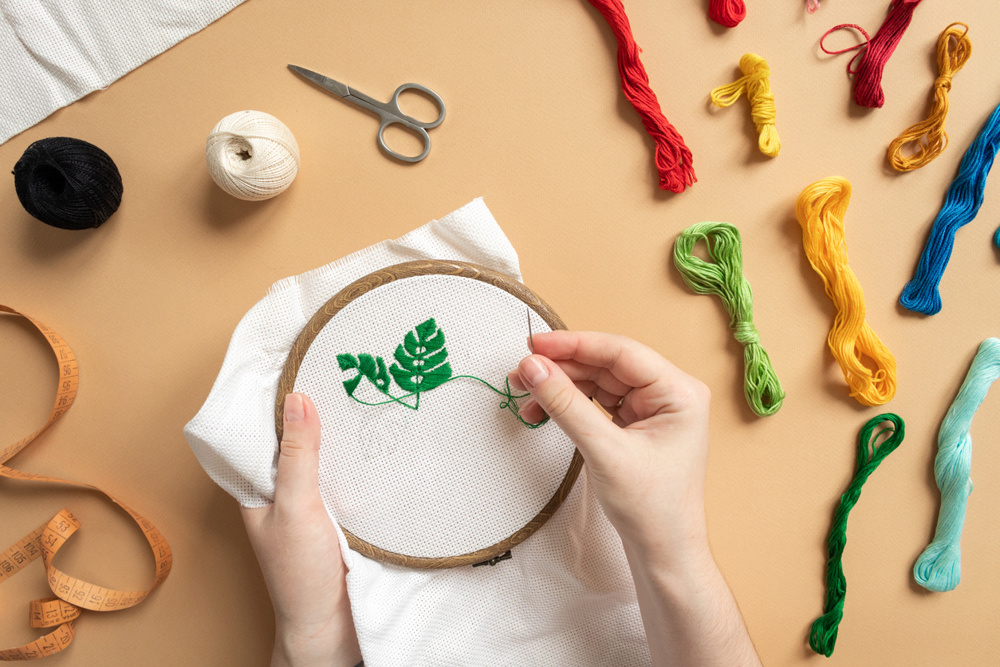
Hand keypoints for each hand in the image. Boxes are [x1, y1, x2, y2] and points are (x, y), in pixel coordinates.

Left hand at [241, 393, 361, 666]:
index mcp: (257, 488)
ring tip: (360, 392)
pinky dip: (355, 458)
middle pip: (293, 439)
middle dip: (312, 408)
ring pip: (320, 456)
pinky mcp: (339, 514)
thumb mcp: (296, 507)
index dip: (275, 397)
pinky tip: (374, 440)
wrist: (332, 627)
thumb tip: (297, 399)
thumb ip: (298, 456)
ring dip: (337, 432)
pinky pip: (344, 476)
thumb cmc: (300, 575)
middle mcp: (281, 491)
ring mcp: (310, 503)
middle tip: (338, 367)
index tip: (295, 359)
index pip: (260, 430)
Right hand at [511, 332, 760, 665]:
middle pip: (606, 365)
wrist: (662, 552)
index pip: (621, 353)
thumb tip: (533, 367)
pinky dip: (569, 404)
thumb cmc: (651, 508)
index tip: (536, 345)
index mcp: (679, 392)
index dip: (575, 345)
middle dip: (562, 368)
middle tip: (522, 372)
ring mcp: (652, 409)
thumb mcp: (605, 451)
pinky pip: (597, 401)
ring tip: (525, 393)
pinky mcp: (635, 424)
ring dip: (561, 386)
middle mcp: (669, 394)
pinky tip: (543, 410)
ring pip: (598, 381)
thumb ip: (567, 404)